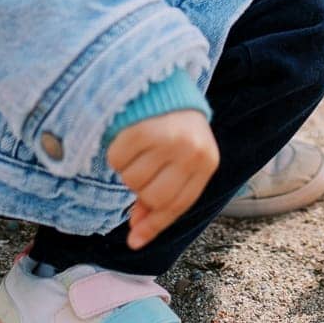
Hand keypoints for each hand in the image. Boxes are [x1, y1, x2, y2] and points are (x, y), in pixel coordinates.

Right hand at [106, 110, 219, 249]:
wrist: (167, 81)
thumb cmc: (176, 127)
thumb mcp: (183, 159)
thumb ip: (165, 193)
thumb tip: (136, 234)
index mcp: (207, 162)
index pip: (178, 205)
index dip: (155, 225)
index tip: (134, 241)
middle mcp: (191, 151)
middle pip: (153, 196)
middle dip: (141, 190)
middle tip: (143, 168)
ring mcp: (168, 139)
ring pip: (132, 179)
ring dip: (129, 170)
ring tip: (140, 148)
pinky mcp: (144, 126)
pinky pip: (117, 160)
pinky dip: (116, 154)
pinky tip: (128, 139)